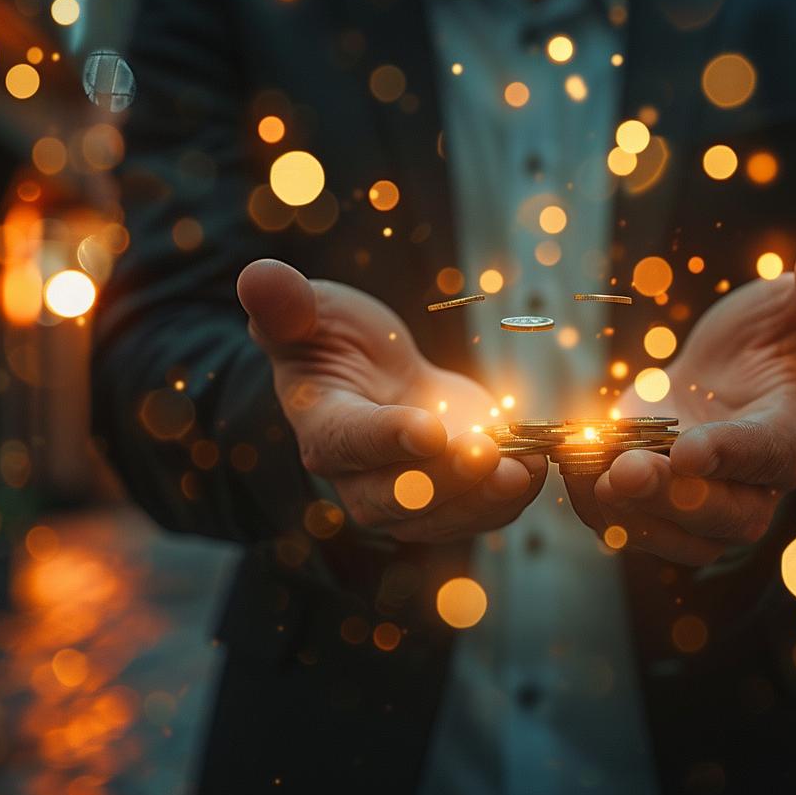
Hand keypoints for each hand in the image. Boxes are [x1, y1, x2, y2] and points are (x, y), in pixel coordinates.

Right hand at [237, 259, 546, 540]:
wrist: (377, 374)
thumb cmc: (335, 340)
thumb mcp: (312, 312)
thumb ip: (286, 305)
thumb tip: (258, 277)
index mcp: (324, 428)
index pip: (348, 443)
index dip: (387, 439)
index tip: (429, 428)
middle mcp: (360, 478)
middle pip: (394, 500)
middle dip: (443, 481)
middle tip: (485, 453)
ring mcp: (407, 497)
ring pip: (441, 517)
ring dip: (484, 500)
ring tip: (524, 470)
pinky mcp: (449, 498)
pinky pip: (478, 513)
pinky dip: (510, 497)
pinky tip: (537, 464)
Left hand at [563, 221, 795, 564]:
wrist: (728, 376)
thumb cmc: (772, 337)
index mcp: (788, 433)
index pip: (769, 453)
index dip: (732, 455)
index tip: (692, 448)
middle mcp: (752, 487)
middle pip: (725, 516)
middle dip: (673, 497)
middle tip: (626, 471)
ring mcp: (703, 508)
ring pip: (672, 534)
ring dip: (626, 510)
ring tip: (586, 468)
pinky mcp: (656, 510)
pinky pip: (625, 525)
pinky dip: (592, 502)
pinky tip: (566, 461)